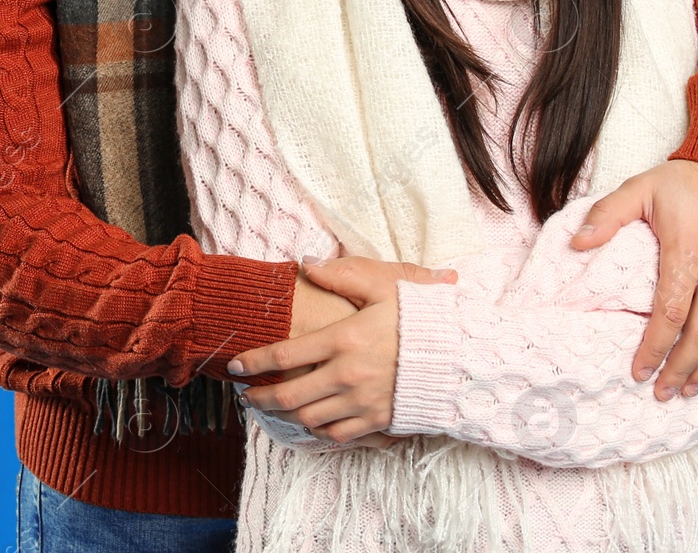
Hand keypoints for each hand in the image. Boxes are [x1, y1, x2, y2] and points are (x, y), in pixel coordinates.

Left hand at [229, 258, 452, 443]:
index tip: (235, 366)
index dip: (253, 363)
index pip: (284, 356)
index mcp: (344, 339)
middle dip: (259, 397)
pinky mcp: (376, 421)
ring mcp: (361, 403)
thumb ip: (342, 274)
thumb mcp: (385, 285)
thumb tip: (305, 263)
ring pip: (308, 418)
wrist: (462, 357)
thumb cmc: (423, 317)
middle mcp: (346, 376)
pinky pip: (336, 434)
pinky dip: (318, 430)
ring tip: (273, 407)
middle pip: (288, 396)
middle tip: (245, 394)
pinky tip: (312, 420)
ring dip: (284, 415)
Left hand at [571, 159, 697, 399]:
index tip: (639, 373)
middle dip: (683, 370)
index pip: (671, 314)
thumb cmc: (684, 181)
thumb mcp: (639, 188)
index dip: (655, 349)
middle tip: (665, 394)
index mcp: (689, 251)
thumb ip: (606, 216)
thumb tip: (577, 244)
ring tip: (692, 388)